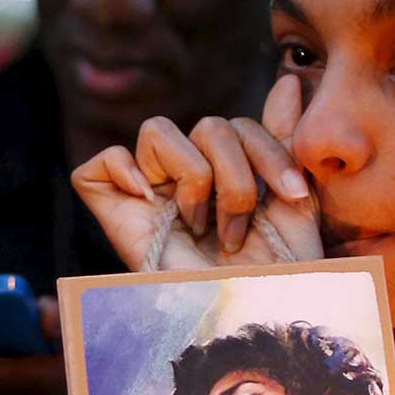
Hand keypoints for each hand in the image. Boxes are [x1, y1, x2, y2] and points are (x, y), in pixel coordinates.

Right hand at [71, 75, 320, 271]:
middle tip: (237, 229)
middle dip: (235, 176)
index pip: (237, 124)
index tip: (292, 196)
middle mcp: (184, 177)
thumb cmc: (275, 273)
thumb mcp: (292, 202)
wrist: (250, 315)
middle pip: (206, 125)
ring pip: (156, 131)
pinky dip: (124, 170)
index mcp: (224, 172)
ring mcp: (147, 193)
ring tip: (200, 225)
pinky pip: (102, 162)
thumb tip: (286, 79)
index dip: (267, 153)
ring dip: (192, 177)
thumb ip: (282, 140)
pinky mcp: (114, 212)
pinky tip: (152, 203)